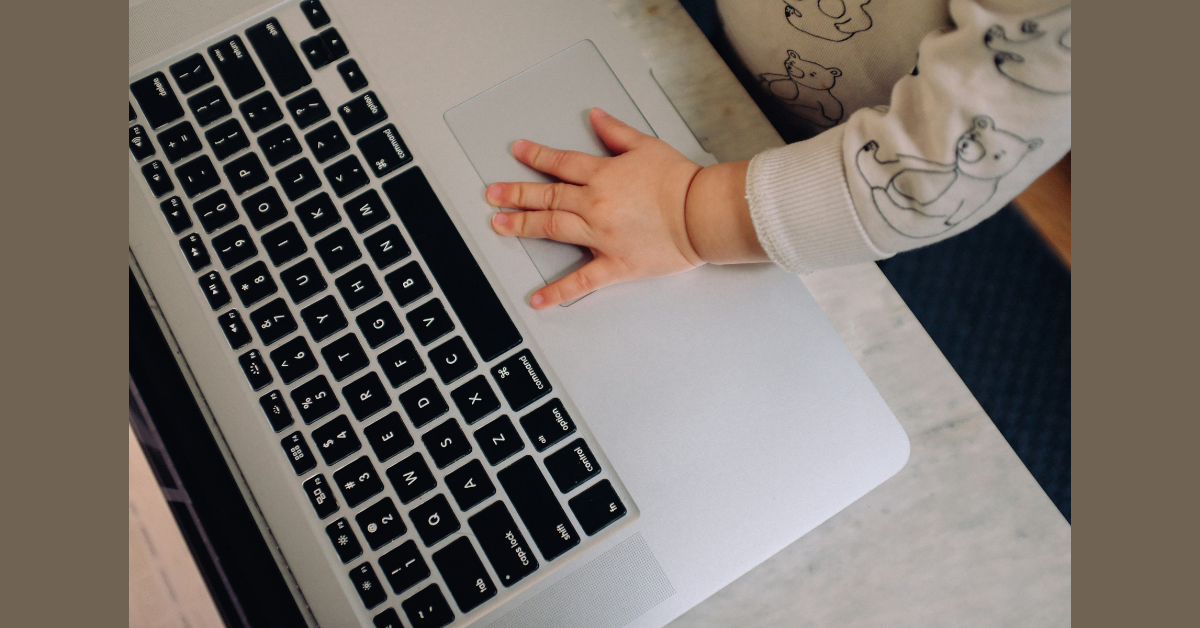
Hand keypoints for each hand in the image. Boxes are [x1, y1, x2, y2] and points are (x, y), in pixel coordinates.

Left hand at [486, 108, 704, 308]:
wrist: (702, 214)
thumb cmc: (681, 182)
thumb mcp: (647, 146)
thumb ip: (616, 133)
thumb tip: (595, 117)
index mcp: (603, 175)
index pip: (560, 164)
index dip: (535, 157)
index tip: (518, 153)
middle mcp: (595, 204)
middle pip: (547, 197)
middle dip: (515, 194)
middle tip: (493, 195)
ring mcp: (601, 236)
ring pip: (552, 229)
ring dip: (522, 226)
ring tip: (501, 225)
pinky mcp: (614, 264)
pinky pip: (581, 281)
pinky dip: (558, 291)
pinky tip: (538, 298)